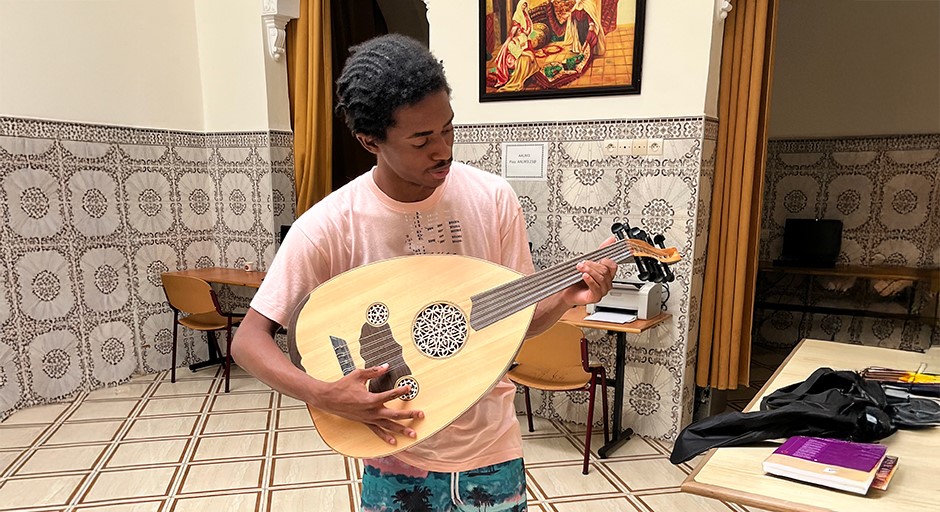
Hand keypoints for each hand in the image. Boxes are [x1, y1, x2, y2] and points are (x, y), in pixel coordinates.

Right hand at [308, 363, 423, 444]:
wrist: (329, 399)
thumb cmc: (343, 386)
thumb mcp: (358, 375)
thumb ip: (374, 371)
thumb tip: (386, 366)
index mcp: (371, 399)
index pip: (390, 395)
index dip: (401, 391)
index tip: (409, 388)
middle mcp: (372, 411)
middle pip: (394, 415)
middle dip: (409, 415)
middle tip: (420, 415)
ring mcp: (369, 419)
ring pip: (388, 426)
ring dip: (401, 430)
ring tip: (413, 434)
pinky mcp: (365, 422)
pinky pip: (377, 431)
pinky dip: (386, 437)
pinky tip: (394, 443)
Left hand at [559, 236, 617, 305]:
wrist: (566, 291)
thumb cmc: (577, 278)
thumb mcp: (589, 261)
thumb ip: (601, 250)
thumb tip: (612, 239)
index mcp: (607, 274)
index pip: (612, 265)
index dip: (605, 260)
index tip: (597, 257)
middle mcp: (606, 283)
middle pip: (605, 270)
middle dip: (592, 265)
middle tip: (582, 263)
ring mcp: (602, 290)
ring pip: (601, 278)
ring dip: (589, 270)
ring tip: (580, 268)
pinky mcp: (596, 297)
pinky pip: (596, 288)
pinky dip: (590, 280)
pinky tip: (584, 276)